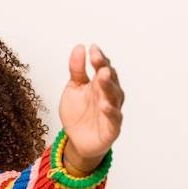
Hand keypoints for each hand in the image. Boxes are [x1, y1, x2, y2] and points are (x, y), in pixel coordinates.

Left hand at [58, 44, 124, 171]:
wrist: (77, 140)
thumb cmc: (78, 113)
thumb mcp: (73, 88)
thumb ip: (76, 70)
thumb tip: (79, 48)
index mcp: (99, 84)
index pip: (102, 67)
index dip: (98, 58)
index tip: (92, 48)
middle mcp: (108, 95)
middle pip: (110, 79)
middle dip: (104, 69)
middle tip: (98, 61)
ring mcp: (112, 110)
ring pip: (114, 96)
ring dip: (109, 86)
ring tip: (102, 76)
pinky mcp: (112, 128)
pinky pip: (114, 119)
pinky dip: (111, 112)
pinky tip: (104, 106)